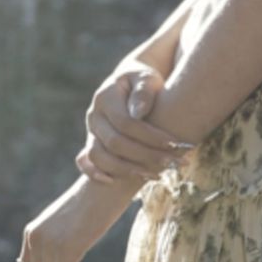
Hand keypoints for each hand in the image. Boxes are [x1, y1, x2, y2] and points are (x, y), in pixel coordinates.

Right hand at [76, 60, 195, 184]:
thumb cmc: (143, 79)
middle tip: (172, 163)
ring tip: (155, 175)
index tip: (174, 143)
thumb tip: (138, 113)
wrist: (130, 83)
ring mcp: (91, 131)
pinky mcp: (93, 143)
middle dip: (145, 156)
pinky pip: (87, 162)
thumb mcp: (146, 78)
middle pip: (115, 143)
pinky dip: (95, 174)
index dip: (150, 136)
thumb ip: (144, 91)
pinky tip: (114, 183)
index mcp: (105, 97)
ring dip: (127, 170)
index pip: (126, 123)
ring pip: (100, 157)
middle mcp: (94, 115)